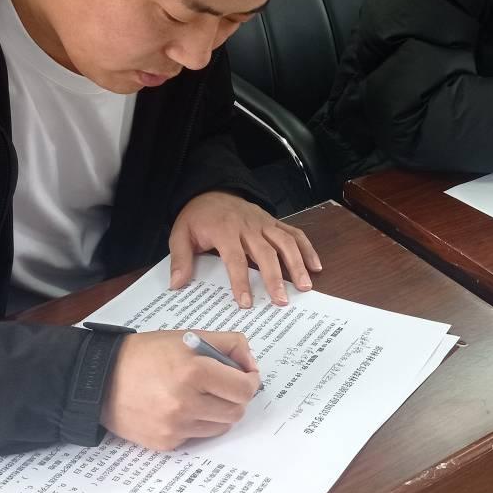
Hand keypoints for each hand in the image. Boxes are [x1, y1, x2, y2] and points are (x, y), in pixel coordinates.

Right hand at [100, 330, 259, 450]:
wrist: (100, 379)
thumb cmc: (146, 354)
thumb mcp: (188, 336)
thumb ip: (228, 344)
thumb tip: (251, 364)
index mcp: (193, 372)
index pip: (244, 388)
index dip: (251, 381)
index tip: (247, 376)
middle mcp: (185, 403)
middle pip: (236, 411)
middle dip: (237, 398)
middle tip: (226, 386)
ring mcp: (174, 427)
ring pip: (220, 427)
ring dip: (219, 412)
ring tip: (202, 396)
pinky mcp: (165, 443)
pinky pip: (197, 437)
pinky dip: (197, 424)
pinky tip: (181, 408)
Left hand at [169, 191, 321, 307]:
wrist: (211, 190)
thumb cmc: (197, 217)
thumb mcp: (180, 234)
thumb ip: (181, 259)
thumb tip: (177, 284)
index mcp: (225, 230)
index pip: (235, 258)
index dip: (241, 281)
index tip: (246, 302)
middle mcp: (248, 226)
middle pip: (265, 253)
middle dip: (275, 277)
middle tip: (281, 301)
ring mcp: (264, 223)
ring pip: (285, 242)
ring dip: (297, 264)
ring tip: (304, 286)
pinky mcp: (273, 222)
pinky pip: (294, 233)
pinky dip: (307, 248)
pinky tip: (315, 266)